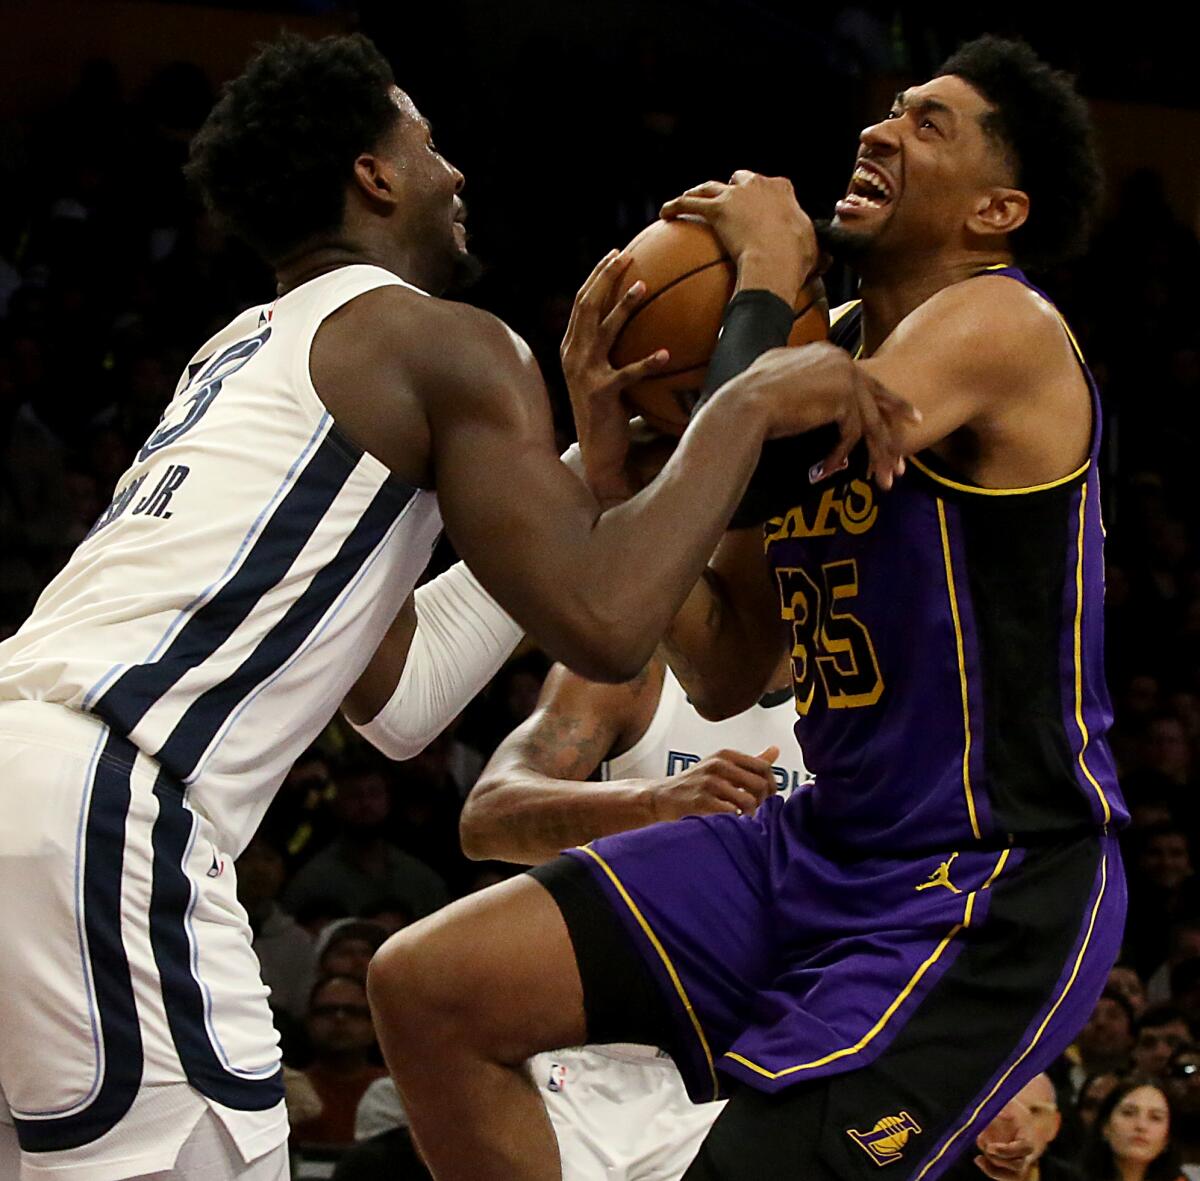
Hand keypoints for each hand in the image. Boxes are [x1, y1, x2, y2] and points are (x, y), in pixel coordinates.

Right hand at [562, 249, 670, 504]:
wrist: (599, 454)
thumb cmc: (610, 413)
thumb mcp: (606, 375)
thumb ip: (614, 351)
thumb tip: (648, 324)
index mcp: (572, 348)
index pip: (581, 302)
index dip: (597, 276)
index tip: (616, 254)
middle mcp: (573, 356)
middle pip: (586, 306)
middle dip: (605, 277)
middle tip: (626, 256)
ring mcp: (584, 374)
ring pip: (603, 331)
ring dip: (623, 306)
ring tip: (643, 288)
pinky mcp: (600, 395)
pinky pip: (627, 374)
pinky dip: (647, 362)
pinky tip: (666, 354)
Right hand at [652, 746, 779, 821]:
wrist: (662, 797)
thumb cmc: (694, 783)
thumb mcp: (721, 766)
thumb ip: (749, 762)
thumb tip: (775, 750)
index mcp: (726, 755)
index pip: (763, 767)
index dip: (771, 785)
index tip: (767, 797)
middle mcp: (718, 765)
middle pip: (759, 784)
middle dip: (763, 802)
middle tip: (756, 811)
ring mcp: (709, 783)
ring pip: (748, 801)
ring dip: (750, 814)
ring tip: (743, 818)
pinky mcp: (701, 801)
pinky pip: (731, 813)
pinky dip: (735, 821)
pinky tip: (730, 822)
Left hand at [661, 171, 816, 303]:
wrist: (775, 260)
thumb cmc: (796, 260)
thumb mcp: (814, 252)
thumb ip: (816, 250)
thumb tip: (826, 261)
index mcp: (783, 190)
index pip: (771, 185)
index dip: (762, 194)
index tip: (757, 205)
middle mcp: (758, 185)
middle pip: (739, 179)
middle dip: (731, 188)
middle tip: (722, 202)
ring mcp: (735, 194)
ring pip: (709, 187)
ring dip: (697, 192)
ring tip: (687, 200)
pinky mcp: (715, 208)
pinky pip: (688, 203)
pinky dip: (674, 206)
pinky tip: (664, 213)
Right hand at [722, 342, 919, 490]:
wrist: (746, 403)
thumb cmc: (751, 393)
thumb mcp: (776, 374)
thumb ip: (797, 374)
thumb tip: (796, 381)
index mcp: (828, 353)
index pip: (863, 378)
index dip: (881, 398)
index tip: (899, 413)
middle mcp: (841, 361)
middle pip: (875, 396)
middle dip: (895, 421)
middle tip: (910, 441)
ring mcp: (846, 378)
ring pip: (870, 421)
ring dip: (878, 453)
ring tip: (885, 478)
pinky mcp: (844, 398)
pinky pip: (852, 433)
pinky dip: (840, 454)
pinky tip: (830, 468)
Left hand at [973, 1103, 1036, 1180]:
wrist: (1017, 1120)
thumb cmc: (1012, 1111)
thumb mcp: (1008, 1103)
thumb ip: (1003, 1107)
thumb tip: (998, 1114)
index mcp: (1028, 1138)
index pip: (1023, 1148)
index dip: (1007, 1150)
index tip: (991, 1147)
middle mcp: (1025, 1154)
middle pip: (1017, 1164)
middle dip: (1000, 1159)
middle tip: (986, 1148)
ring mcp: (1017, 1162)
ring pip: (1011, 1174)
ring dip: (994, 1166)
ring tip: (979, 1157)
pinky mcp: (1009, 1166)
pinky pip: (1003, 1175)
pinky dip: (991, 1170)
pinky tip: (978, 1159)